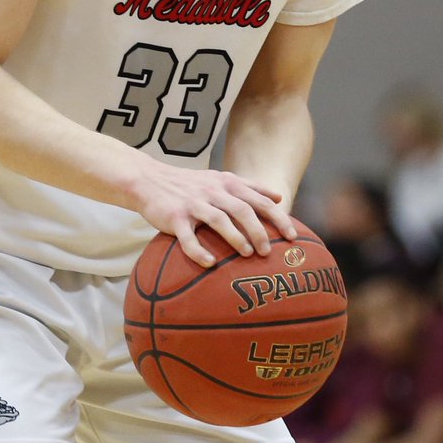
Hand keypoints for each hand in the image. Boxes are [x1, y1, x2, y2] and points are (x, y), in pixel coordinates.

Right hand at [130, 159, 296, 266]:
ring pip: (219, 220)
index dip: (278, 218)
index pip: (259, 200)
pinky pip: (188, 237)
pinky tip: (209, 264)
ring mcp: (193, 204)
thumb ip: (250, 187)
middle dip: (259, 231)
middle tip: (269, 251)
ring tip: (247, 255)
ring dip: (236, 238)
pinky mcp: (174, 217)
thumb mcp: (220, 179)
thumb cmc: (190, 184)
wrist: (150, 180)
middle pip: (243, 210)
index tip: (292, 236)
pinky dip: (199, 251)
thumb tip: (279, 197)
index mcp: (227, 183)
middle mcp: (213, 192)